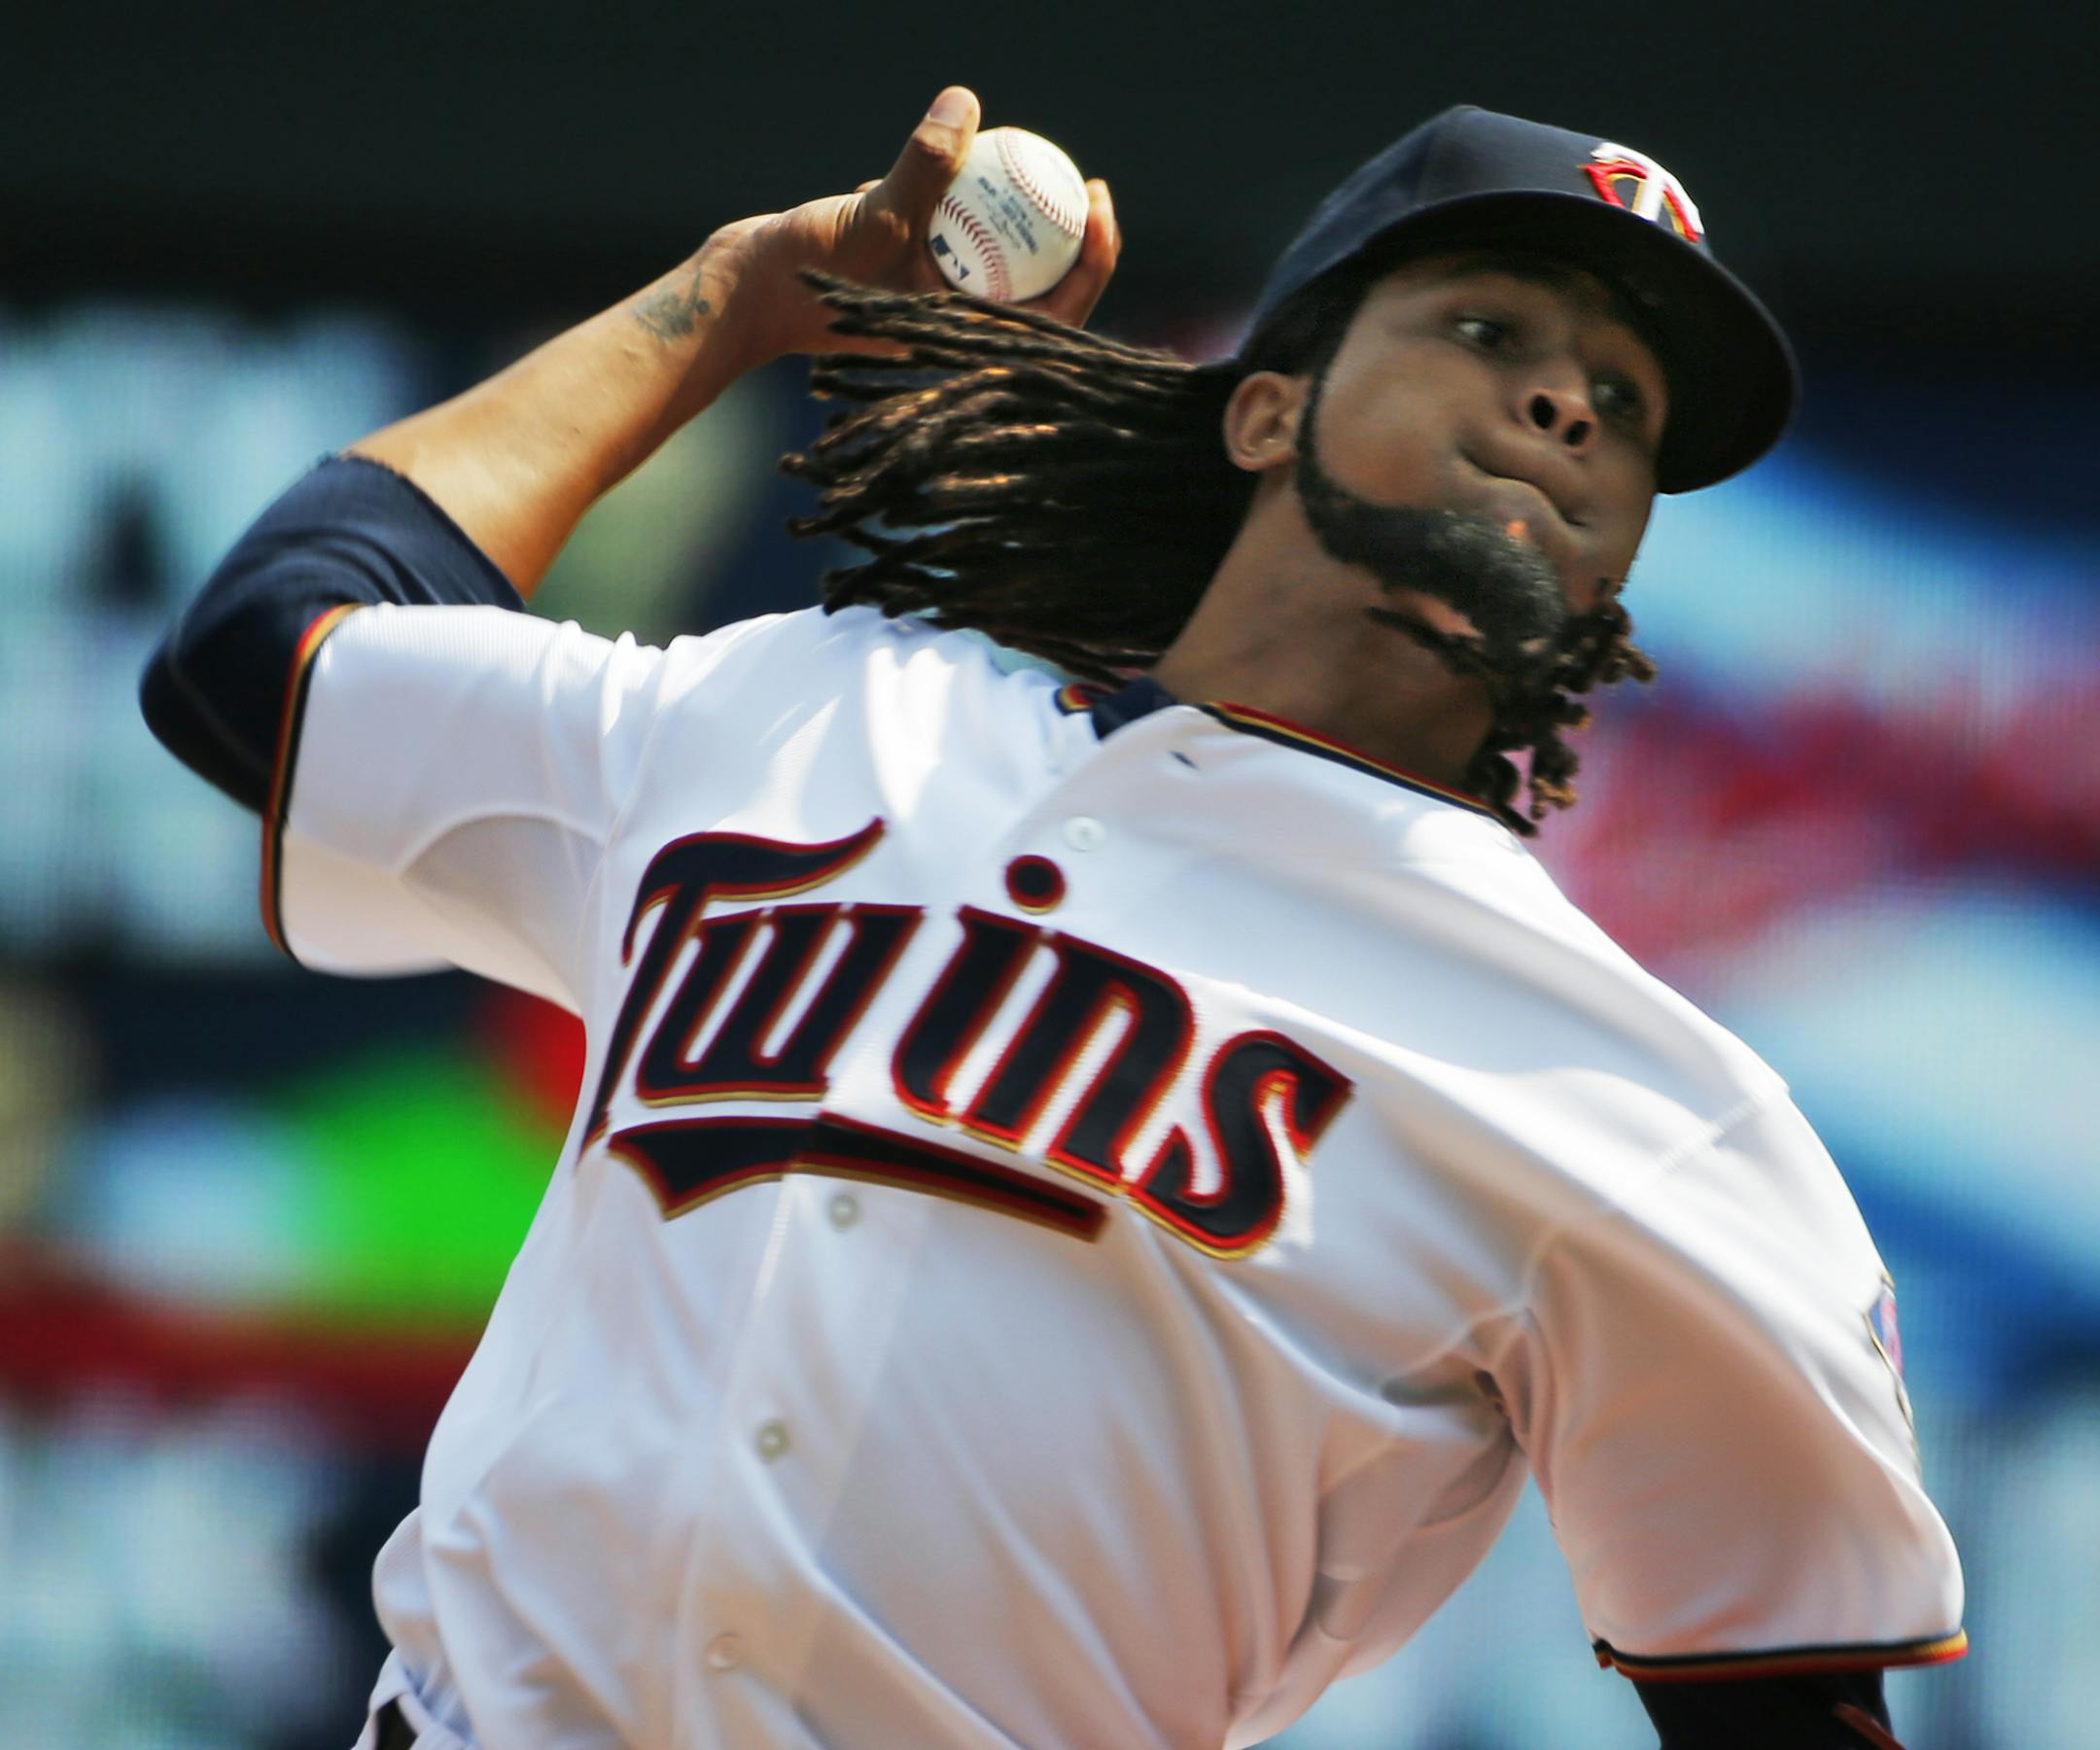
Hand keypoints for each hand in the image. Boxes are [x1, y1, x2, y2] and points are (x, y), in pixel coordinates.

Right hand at [707, 86, 1120, 369]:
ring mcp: (932, 311)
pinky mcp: (907, 286)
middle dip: (1067, 237)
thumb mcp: (877, 213)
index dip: (1093, 263)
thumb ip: (926, 164)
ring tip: (1019, 168)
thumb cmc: (808, 274)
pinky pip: (949, 245)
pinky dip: (945, 210)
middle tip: (1087, 185)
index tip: (1098, 206)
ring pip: (993, 263)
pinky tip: (909, 180)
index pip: (1057, 314)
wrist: (744, 294)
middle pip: (1037, 289)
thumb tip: (964, 105)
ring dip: (1005, 220)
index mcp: (966, 341)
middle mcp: (957, 332)